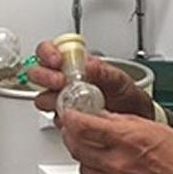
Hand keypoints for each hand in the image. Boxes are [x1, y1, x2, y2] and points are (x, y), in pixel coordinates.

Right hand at [27, 40, 155, 119]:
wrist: (135, 121)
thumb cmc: (127, 97)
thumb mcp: (121, 81)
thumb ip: (106, 72)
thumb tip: (89, 65)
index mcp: (75, 65)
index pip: (50, 51)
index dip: (48, 53)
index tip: (57, 61)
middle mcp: (65, 81)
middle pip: (37, 72)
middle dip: (44, 75)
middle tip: (59, 81)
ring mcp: (63, 100)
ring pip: (41, 95)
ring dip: (47, 97)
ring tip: (63, 101)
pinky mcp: (65, 119)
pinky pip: (52, 118)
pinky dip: (58, 117)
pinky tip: (69, 116)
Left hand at [58, 108, 172, 173]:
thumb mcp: (154, 127)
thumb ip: (123, 121)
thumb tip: (101, 116)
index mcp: (127, 139)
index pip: (81, 126)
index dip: (71, 116)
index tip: (70, 111)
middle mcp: (118, 163)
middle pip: (75, 146)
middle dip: (71, 133)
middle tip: (76, 125)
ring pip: (82, 165)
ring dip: (81, 153)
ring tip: (91, 144)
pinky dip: (95, 170)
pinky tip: (104, 164)